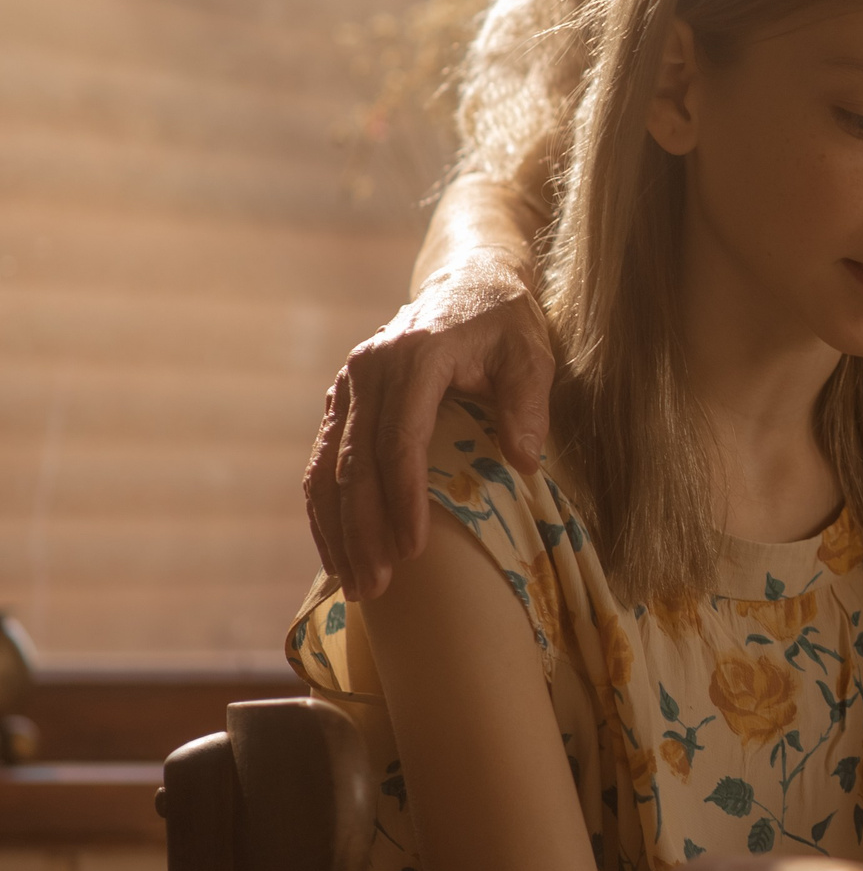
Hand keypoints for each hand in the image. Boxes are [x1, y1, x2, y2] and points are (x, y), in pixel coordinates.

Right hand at [305, 249, 553, 598]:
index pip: (398, 442)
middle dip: (363, 531)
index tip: (413, 550)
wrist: (466, 283)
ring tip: (355, 584)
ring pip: (327, 468)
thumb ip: (527, 404)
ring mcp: (347, 386)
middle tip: (377, 587)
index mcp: (413, 358)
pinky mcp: (342, 401)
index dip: (403, 499)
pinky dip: (326, 509)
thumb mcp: (530, 353)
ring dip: (336, 530)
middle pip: (354, 464)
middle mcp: (367, 371)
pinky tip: (337, 550)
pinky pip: (324, 461)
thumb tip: (525, 462)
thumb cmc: (505, 324)